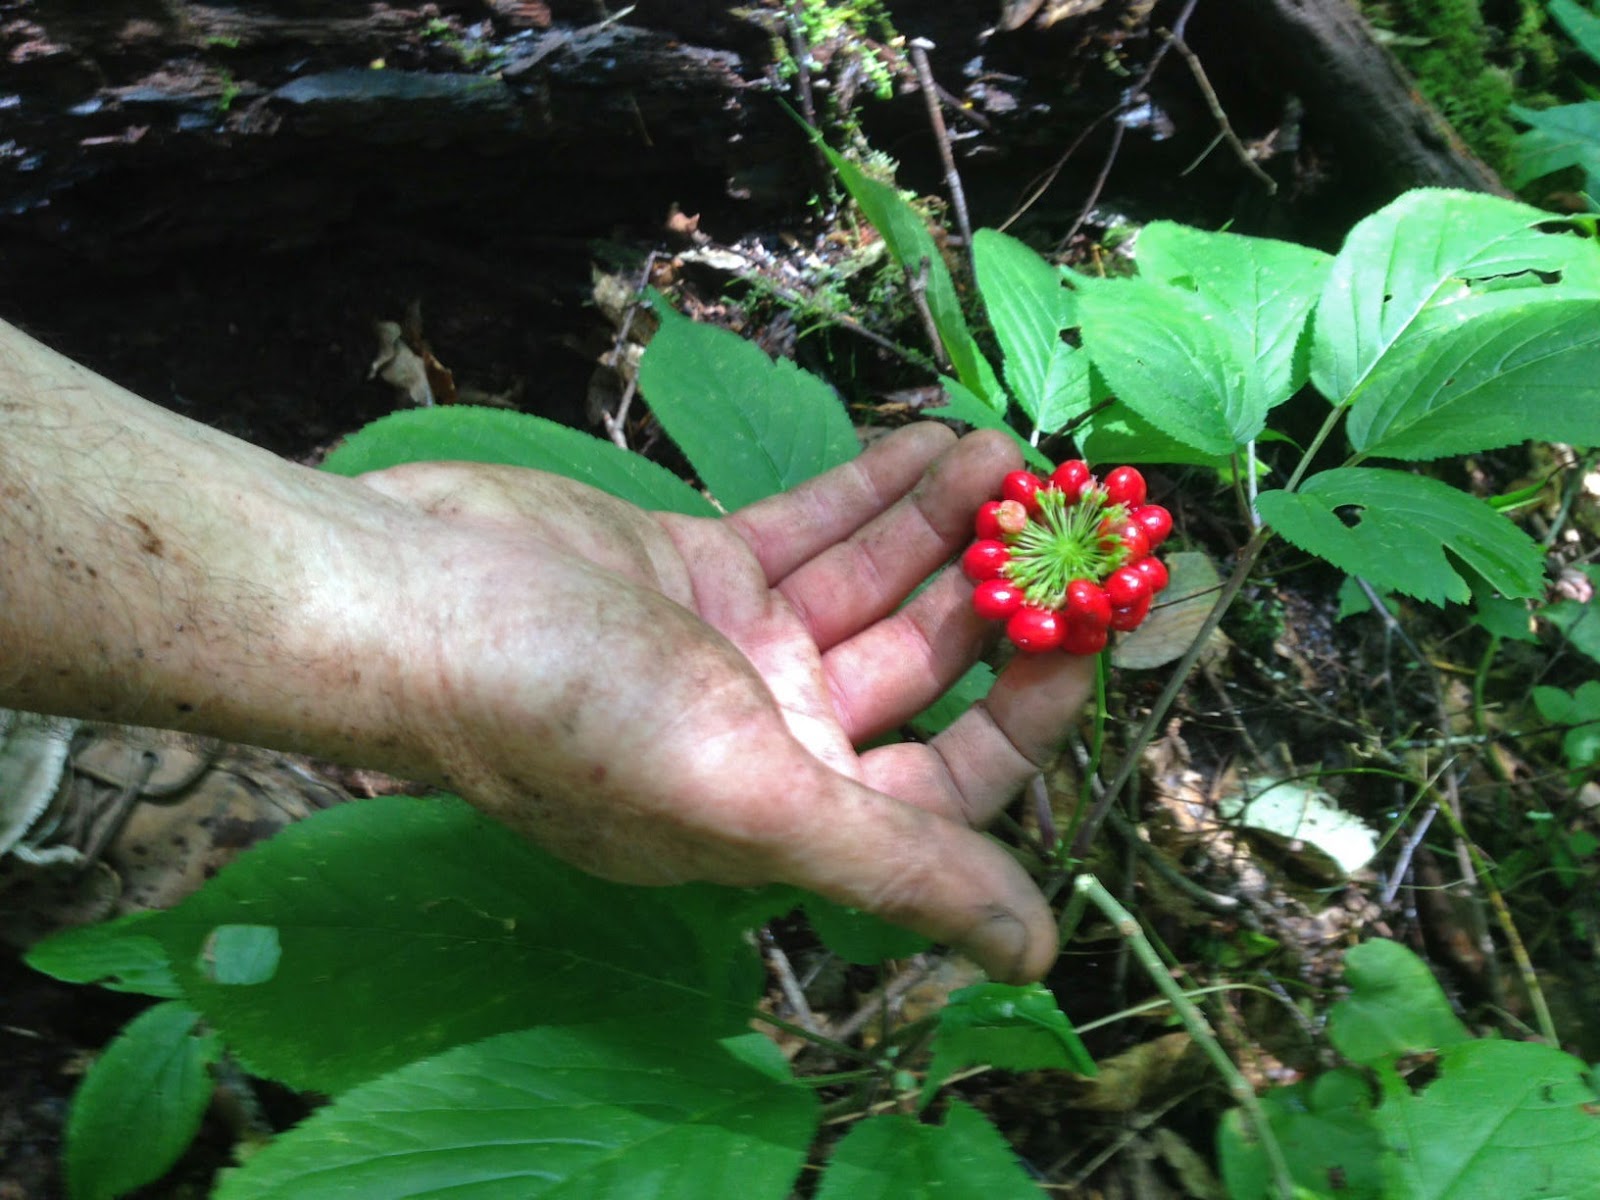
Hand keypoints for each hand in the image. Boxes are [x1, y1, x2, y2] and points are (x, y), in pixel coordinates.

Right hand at [359, 424, 1093, 981]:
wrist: (415, 602)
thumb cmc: (569, 714)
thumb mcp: (748, 799)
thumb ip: (896, 866)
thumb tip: (1031, 955)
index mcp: (793, 812)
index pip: (950, 778)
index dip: (1028, 711)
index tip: (1088, 624)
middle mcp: (774, 736)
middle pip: (921, 668)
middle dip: (992, 595)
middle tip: (1061, 516)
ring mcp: (735, 648)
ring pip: (871, 586)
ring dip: (939, 525)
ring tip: (1006, 455)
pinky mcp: (695, 567)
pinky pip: (806, 529)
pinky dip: (866, 491)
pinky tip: (929, 445)